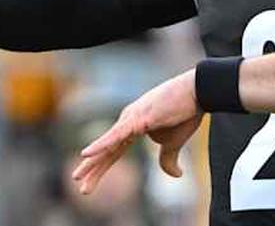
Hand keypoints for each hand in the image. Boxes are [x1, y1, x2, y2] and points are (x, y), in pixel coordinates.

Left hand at [72, 70, 202, 194]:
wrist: (197, 93)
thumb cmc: (185, 113)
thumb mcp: (174, 142)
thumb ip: (168, 159)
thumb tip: (175, 175)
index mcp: (133, 127)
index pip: (114, 151)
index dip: (101, 167)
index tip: (88, 182)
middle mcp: (127, 121)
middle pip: (106, 149)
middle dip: (92, 168)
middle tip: (77, 182)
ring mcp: (131, 118)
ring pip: (108, 145)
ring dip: (92, 162)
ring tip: (77, 177)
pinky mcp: (139, 118)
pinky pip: (117, 135)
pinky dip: (102, 144)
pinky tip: (87, 153)